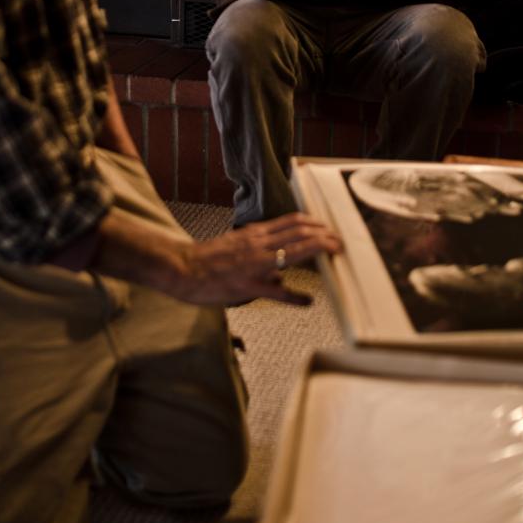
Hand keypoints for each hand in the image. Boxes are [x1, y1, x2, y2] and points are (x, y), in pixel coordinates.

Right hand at [86, 208, 339, 307]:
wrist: (182, 268)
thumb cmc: (207, 259)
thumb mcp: (235, 246)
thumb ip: (258, 253)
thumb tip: (280, 275)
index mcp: (254, 233)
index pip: (291, 221)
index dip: (314, 223)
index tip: (328, 228)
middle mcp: (258, 243)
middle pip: (299, 232)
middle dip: (324, 234)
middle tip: (340, 240)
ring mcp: (255, 263)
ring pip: (294, 251)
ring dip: (318, 249)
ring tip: (335, 253)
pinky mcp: (249, 285)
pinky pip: (278, 291)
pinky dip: (296, 296)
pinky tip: (308, 301)